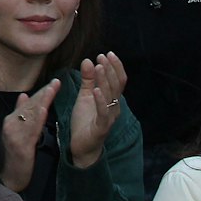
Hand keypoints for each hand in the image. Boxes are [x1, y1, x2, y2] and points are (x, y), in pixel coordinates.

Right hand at [0, 79, 60, 191]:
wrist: (8, 177)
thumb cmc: (14, 156)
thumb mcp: (16, 133)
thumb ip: (19, 114)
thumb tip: (24, 95)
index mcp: (11, 120)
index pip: (28, 103)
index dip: (41, 92)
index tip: (53, 83)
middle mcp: (11, 124)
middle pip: (30, 106)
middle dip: (44, 93)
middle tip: (57, 82)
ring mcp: (14, 134)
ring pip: (31, 114)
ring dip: (43, 101)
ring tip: (53, 89)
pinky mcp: (21, 146)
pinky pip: (31, 130)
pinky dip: (38, 118)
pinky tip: (45, 109)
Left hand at [66, 52, 126, 169]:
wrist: (81, 146)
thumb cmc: (85, 121)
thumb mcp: (85, 96)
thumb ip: (88, 80)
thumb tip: (88, 60)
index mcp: (112, 99)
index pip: (118, 81)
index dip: (115, 67)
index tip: (107, 53)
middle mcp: (114, 107)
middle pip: (116, 86)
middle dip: (110, 69)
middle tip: (102, 56)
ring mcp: (109, 117)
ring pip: (111, 96)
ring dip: (105, 80)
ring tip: (98, 67)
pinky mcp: (101, 127)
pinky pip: (103, 112)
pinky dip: (100, 100)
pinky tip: (95, 90)